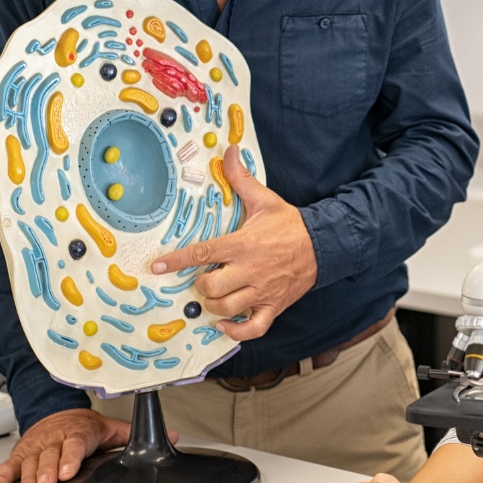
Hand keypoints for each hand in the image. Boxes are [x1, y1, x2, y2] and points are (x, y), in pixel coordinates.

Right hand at [0, 408, 146, 482]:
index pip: (76, 444)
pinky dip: (4, 477)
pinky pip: (11, 465)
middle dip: (48, 471)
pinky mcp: (23, 453)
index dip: (71, 457)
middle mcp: (57, 438)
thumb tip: (172, 438)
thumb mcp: (111, 429)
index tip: (68, 471)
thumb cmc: (86, 426)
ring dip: (28, 478)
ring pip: (31, 462)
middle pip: (51, 456)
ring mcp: (38, 446)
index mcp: (81, 432)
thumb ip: (134, 437)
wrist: (58, 413)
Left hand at [152, 144, 317, 340]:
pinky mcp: (274, 305)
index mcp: (243, 244)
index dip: (177, 261)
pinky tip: (224, 324)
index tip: (158, 267)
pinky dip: (235, 331)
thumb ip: (241, 178)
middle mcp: (250, 270)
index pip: (203, 253)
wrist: (325, 244)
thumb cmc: (290, 224)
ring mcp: (262, 290)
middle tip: (204, 277)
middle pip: (211, 286)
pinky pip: (253, 328)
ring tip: (214, 295)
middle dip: (201, 284)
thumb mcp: (265, 199)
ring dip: (214, 304)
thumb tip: (228, 151)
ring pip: (227, 307)